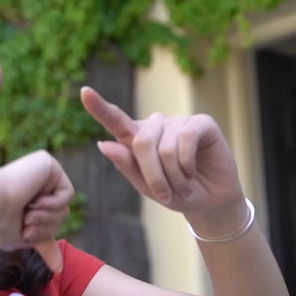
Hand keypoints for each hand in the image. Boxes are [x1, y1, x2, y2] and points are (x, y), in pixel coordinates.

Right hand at [0, 150, 72, 271]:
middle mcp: (32, 185)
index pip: (45, 221)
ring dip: (47, 218)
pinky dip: (53, 204)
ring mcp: (40, 173)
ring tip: (27, 214)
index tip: (55, 266)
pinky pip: (67, 193)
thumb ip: (42, 244)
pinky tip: (35, 200)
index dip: (45, 237)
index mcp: (23, 200)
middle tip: (26, 225)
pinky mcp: (47, 163)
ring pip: (64, 208)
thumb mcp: (22, 238)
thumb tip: (60, 268)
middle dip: (45, 228)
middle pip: (59, 217)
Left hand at [81, 87, 245, 227]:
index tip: (84, 92)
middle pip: (142, 143)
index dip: (99, 107)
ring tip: (184, 185)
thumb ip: (127, 166)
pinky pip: (186, 139)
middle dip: (153, 175)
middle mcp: (156, 126)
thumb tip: (103, 144)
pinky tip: (193, 171)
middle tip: (165, 195)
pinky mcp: (201, 123)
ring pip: (165, 148)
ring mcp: (179, 122)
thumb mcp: (148, 188)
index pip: (115, 120)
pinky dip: (187, 164)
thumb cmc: (175, 194)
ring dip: (175, 176)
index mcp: (137, 139)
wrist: (210, 203)